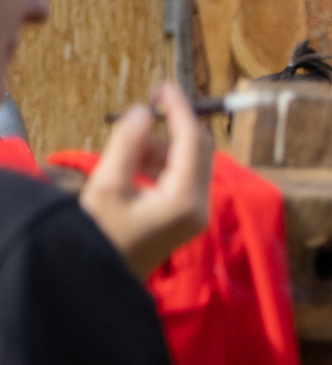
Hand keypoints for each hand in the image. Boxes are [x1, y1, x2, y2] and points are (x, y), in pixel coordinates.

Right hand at [81, 81, 212, 277]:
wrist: (99, 278)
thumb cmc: (98, 234)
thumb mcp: (105, 185)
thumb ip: (127, 144)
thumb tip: (145, 112)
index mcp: (185, 199)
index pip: (192, 141)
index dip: (179, 109)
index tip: (163, 86)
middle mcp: (199, 205)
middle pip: (199, 150)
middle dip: (173, 126)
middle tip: (145, 107)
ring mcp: (195, 213)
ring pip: (189, 162)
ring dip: (162, 146)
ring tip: (125, 148)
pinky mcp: (184, 217)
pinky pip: (180, 178)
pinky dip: (160, 163)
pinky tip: (132, 164)